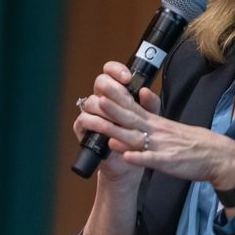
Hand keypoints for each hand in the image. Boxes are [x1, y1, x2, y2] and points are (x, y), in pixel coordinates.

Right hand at [73, 63, 159, 182]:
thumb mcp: (149, 120)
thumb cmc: (137, 138)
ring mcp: (90, 113)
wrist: (129, 163)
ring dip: (106, 107)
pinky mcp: (83, 128)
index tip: (129, 77)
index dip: (117, 70)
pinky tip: (106, 126)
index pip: (111, 71)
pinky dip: (96, 122)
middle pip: (100, 82)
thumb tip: (146, 90)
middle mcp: (101, 100)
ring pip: (92, 101)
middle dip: (112, 87)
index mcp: (116, 92)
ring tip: (119, 115)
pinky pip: (84, 120)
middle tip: (125, 96)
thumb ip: (151, 104)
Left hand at [91, 75, 234, 188]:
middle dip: (113, 111)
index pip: (135, 109)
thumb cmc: (196, 145)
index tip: (102, 91)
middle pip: (131, 120)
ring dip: (119, 132)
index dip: (117, 100)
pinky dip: (139, 158)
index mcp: (158, 124)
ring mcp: (163, 147)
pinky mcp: (170, 163)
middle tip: (96, 100)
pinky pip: (152, 160)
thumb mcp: (173, 129)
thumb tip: (142, 110)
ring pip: (136, 139)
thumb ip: (155, 121)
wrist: (219, 157)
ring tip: (102, 126)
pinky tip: (126, 157)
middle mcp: (158, 132)